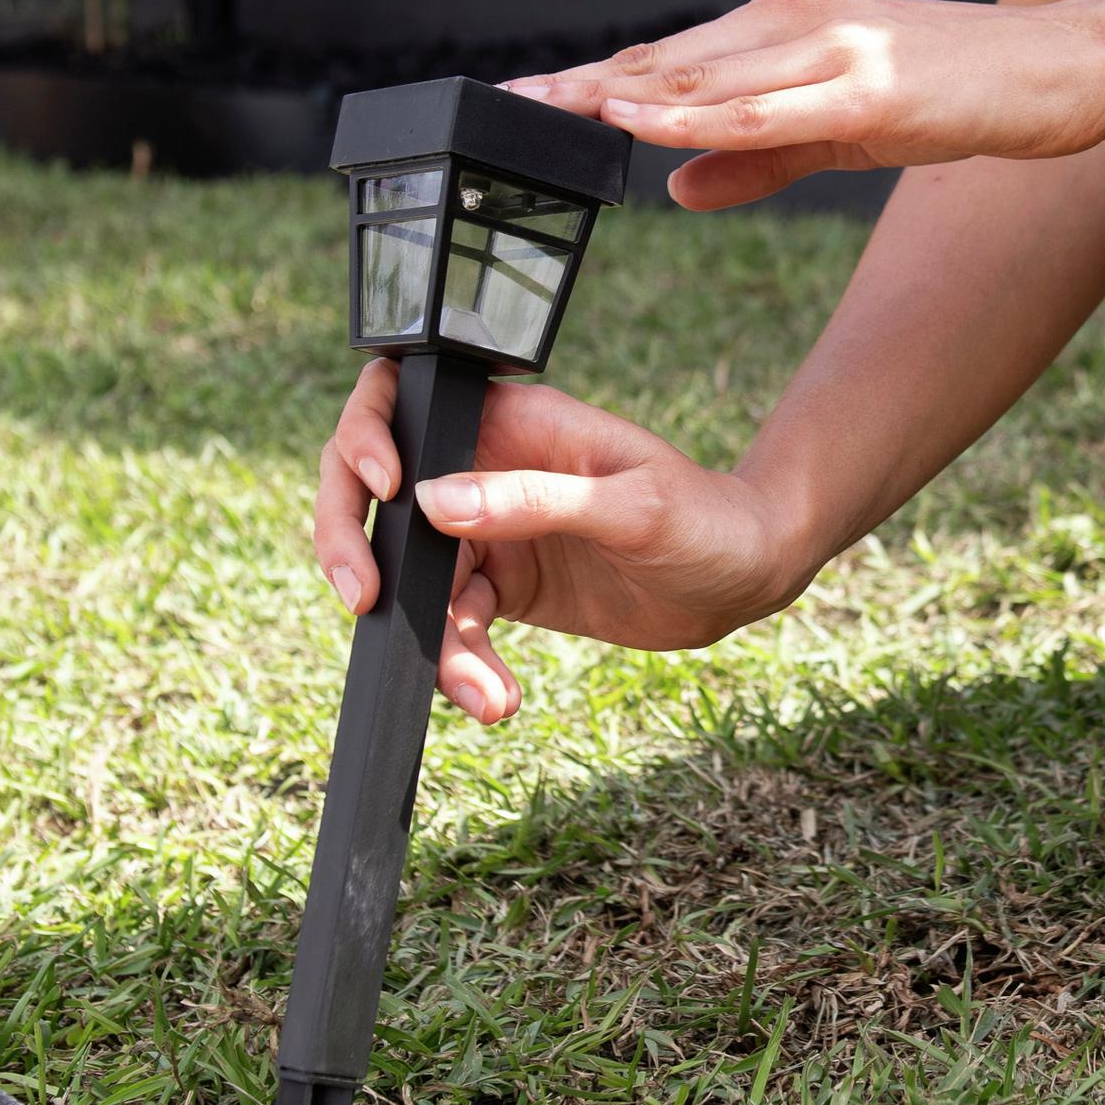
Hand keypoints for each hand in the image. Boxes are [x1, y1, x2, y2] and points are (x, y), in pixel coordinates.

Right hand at [310, 362, 817, 723]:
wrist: (749, 576)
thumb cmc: (705, 516)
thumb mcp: (630, 506)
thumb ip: (535, 501)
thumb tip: (434, 503)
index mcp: (510, 423)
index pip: (399, 406)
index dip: (366, 440)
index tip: (386, 492)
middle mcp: (485, 471)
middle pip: (379, 498)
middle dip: (355, 546)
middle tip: (362, 599)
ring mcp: (490, 533)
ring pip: (414, 580)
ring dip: (433, 641)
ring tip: (483, 693)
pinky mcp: (507, 590)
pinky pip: (455, 627)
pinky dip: (463, 667)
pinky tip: (498, 699)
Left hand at [506, 0, 1104, 207]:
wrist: (1068, 67)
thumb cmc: (966, 91)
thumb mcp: (845, 129)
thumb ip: (756, 157)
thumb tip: (670, 186)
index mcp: (786, 30)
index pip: (670, 59)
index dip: (594, 81)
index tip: (522, 99)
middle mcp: (796, 24)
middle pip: (667, 60)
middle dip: (583, 84)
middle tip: (503, 102)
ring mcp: (829, 48)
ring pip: (703, 76)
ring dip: (620, 95)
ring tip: (547, 110)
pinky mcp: (867, 83)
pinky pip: (764, 108)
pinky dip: (697, 117)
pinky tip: (644, 125)